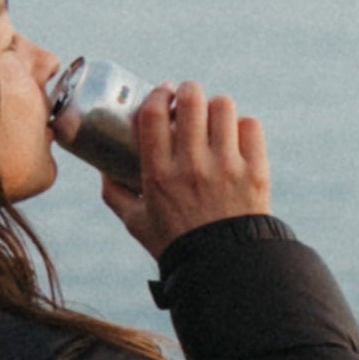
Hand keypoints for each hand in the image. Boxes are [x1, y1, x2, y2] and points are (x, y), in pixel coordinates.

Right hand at [100, 80, 272, 259]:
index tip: (162, 94)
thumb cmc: (176, 244)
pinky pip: (251, 126)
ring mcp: (227, 166)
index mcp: (159, 174)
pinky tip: (234, 138)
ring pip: (223, 106)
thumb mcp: (136, 222)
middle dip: (188, 92)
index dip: (158, 94)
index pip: (154, 113)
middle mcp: (192, 165)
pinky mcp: (255, 170)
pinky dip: (242, 127)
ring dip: (216, 108)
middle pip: (191, 100)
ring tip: (213, 119)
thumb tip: (103, 167)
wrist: (223, 267)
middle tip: (187, 100)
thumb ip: (115, 193)